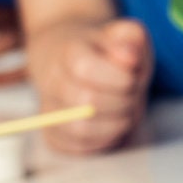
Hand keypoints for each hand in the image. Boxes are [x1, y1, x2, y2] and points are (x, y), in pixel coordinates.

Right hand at [27, 17, 151, 152]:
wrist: (74, 60)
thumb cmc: (109, 50)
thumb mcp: (125, 34)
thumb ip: (131, 38)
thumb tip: (128, 57)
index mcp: (68, 51)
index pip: (85, 68)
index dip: (120, 78)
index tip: (133, 77)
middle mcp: (51, 81)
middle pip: (85, 101)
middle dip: (123, 102)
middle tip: (133, 95)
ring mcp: (49, 109)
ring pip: (80, 129)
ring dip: (116, 124)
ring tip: (125, 110)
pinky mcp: (54, 134)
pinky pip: (77, 147)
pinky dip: (104, 140)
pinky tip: (112, 123)